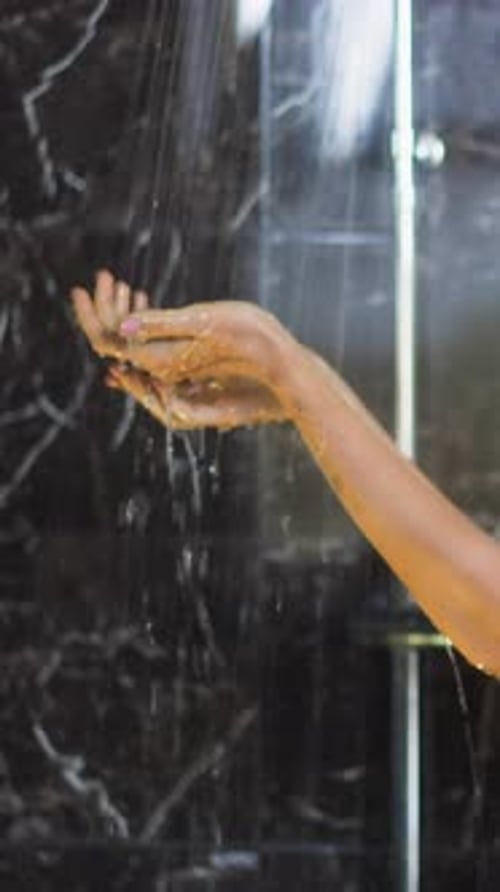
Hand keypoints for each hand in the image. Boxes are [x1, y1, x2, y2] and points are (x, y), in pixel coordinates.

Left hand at [71, 270, 289, 428]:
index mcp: (160, 363)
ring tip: (122, 286)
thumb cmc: (249, 338)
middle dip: (105, 311)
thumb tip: (123, 325)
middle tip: (105, 278)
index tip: (80, 288)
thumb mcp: (204, 324)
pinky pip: (149, 346)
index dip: (91, 315)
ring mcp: (172, 370)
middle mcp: (162, 372)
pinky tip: (143, 302)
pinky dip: (141, 323)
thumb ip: (162, 326)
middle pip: (117, 345)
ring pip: (133, 344)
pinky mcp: (184, 364)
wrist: (283, 364)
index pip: (110, 344)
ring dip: (123, 314)